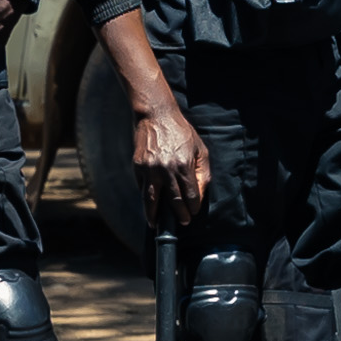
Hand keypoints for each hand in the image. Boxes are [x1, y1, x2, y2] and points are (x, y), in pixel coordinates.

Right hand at [132, 98, 211, 227]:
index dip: (193, 207)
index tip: (193, 213)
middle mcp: (166, 169)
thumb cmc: (181, 132)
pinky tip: (149, 205)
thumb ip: (202, 173)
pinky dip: (146, 198)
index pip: (190, 195)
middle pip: (173, 200)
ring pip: (151, 200)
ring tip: (156, 224)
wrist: (156, 116)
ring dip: (154, 215)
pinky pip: (142, 188)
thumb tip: (200, 194)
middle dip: (179, 214)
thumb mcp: (200, 149)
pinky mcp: (138, 167)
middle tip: (182, 222)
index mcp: (183, 165)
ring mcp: (150, 169)